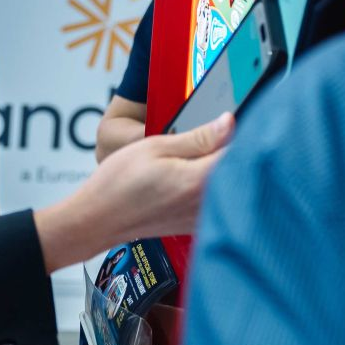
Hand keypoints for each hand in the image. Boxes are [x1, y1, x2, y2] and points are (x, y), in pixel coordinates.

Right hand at [35, 114, 235, 271]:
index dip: (246, 134)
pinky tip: (203, 176)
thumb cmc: (118, 183)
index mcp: (198, 180)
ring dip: (231, 170)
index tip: (246, 119)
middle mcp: (205, 202)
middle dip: (241, 151)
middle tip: (231, 132)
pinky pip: (218, 202)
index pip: (241, 154)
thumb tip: (229, 122)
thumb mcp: (155, 147)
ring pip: (231, 189)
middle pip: (241, 172)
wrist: (98, 219)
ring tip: (216, 151)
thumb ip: (198, 137)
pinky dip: (219, 188)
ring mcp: (201, 217)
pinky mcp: (194, 225)